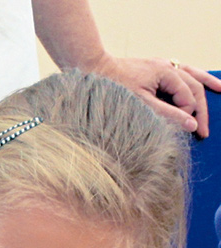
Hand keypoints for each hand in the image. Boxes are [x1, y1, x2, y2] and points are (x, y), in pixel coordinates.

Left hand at [94, 55, 220, 137]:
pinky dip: (190, 77)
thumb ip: (167, 114)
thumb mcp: (140, 104)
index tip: (187, 132)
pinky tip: (196, 81)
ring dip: (205, 84)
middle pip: (194, 86)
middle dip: (201, 109)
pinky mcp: (152, 68)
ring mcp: (161, 65)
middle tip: (204, 132)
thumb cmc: (112, 88)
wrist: (91, 69)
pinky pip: (178, 72)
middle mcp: (167, 65)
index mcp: (166, 72)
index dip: (188, 115)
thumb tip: (192, 125)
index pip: (187, 97)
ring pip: (190, 74)